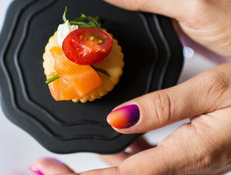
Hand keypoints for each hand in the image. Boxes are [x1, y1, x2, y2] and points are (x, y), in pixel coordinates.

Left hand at [29, 64, 230, 174]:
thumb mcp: (215, 91)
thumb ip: (165, 107)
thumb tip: (119, 120)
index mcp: (190, 155)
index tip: (47, 171)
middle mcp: (184, 166)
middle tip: (43, 168)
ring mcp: (184, 162)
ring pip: (131, 171)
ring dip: (97, 167)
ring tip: (61, 161)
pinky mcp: (186, 153)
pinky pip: (146, 160)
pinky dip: (121, 155)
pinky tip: (110, 145)